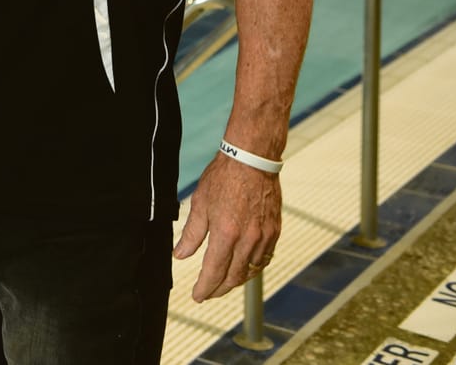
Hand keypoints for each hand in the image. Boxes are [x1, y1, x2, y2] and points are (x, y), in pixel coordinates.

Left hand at [172, 152, 281, 300]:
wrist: (252, 159)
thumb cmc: (224, 177)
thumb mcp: (200, 203)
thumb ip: (192, 233)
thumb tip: (180, 255)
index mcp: (226, 233)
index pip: (214, 272)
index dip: (205, 288)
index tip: (197, 296)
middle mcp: (248, 240)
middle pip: (234, 277)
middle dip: (219, 289)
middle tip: (208, 293)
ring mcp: (264, 237)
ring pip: (250, 270)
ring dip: (236, 281)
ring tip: (224, 283)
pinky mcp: (274, 231)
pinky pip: (264, 258)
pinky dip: (253, 268)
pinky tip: (245, 268)